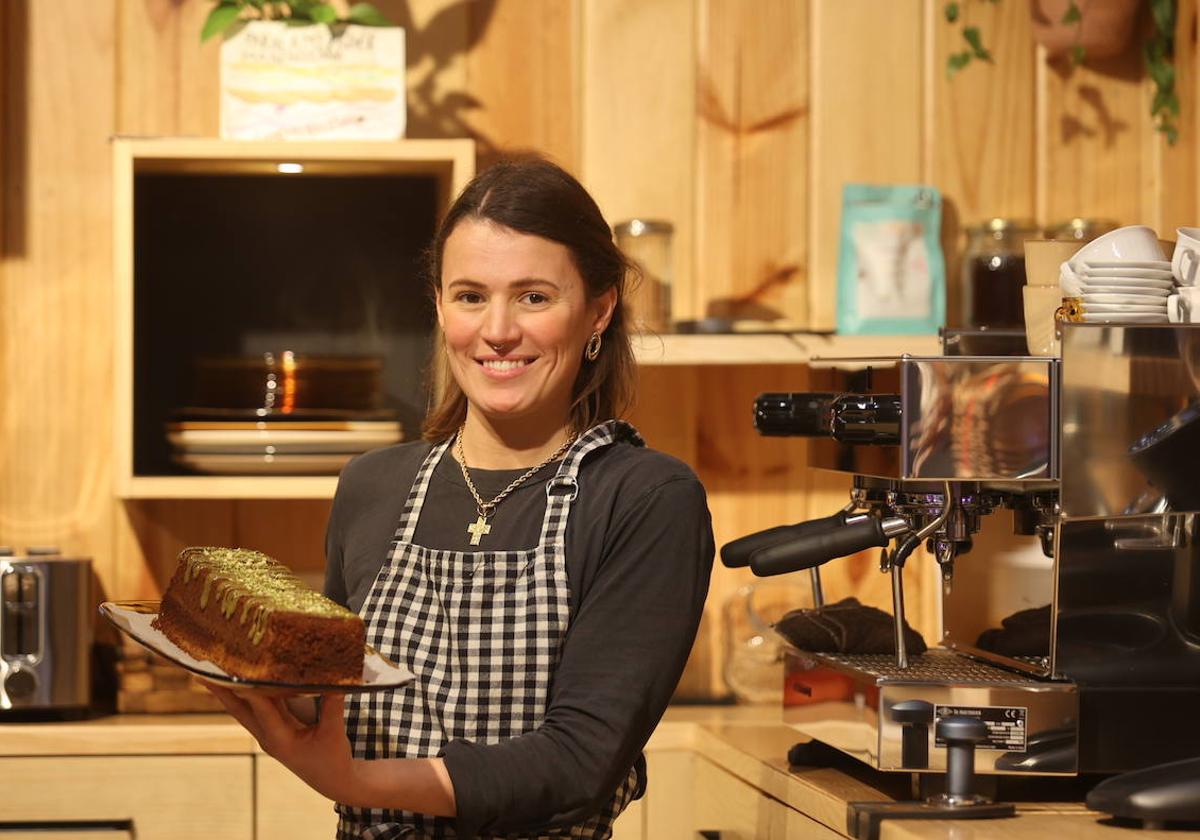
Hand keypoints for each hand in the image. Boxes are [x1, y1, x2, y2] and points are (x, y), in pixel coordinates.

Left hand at [206, 684, 357, 802]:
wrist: (334, 781)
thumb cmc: (333, 760)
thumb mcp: (333, 734)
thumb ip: (333, 706)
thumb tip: (334, 677)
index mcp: (280, 740)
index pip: (261, 709)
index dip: (249, 689)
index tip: (236, 669)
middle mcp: (268, 736)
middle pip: (239, 710)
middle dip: (221, 691)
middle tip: (202, 670)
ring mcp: (269, 734)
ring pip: (244, 709)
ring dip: (229, 691)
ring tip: (214, 670)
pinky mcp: (275, 731)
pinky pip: (257, 708)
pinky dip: (247, 694)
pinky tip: (242, 680)